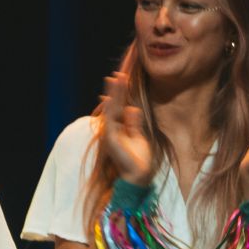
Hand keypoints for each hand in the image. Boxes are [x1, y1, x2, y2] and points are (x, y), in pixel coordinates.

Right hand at [98, 72, 156, 186]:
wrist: (137, 175)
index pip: (118, 107)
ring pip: (111, 108)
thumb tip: (132, 108)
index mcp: (119, 127)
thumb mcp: (139, 136)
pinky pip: (109, 120)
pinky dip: (110, 108)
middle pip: (114, 105)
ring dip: (114, 94)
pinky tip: (111, 97)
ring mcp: (109, 132)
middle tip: (118, 74)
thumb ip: (133, 122)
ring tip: (116, 79)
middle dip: (116, 89)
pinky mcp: (110, 138)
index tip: (122, 79)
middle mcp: (112, 128)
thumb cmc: (138, 159)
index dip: (120, 93)